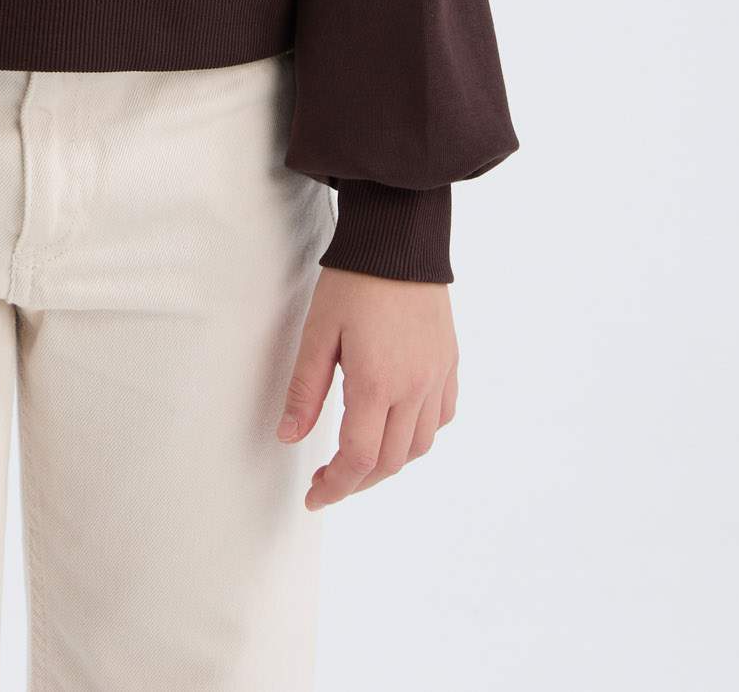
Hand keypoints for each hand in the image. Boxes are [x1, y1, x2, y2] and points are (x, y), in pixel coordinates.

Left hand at [277, 264, 457, 509]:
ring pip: (420, 446)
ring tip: (359, 456)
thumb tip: (289, 437)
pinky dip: (419, 435)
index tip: (315, 497)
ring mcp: (437, 377)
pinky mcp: (449, 363)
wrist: (399, 241)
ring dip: (389, 463)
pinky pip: (441, 417)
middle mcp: (414, 388)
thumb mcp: (318, 332)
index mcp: (376, 383)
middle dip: (357, 481)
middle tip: (328, 480)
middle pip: (390, 461)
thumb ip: (305, 389)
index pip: (358, 459)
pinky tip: (397, 426)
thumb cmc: (354, 282)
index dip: (335, 487)